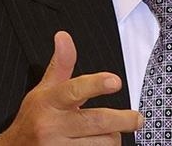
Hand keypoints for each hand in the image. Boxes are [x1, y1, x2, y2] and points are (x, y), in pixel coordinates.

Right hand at [0, 31, 143, 144]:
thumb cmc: (34, 117)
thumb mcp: (43, 90)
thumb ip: (60, 65)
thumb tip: (64, 36)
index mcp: (48, 101)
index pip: (73, 90)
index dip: (96, 85)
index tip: (115, 81)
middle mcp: (51, 125)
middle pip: (97, 121)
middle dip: (123, 120)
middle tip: (137, 119)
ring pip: (102, 143)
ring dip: (112, 138)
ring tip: (107, 133)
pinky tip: (96, 144)